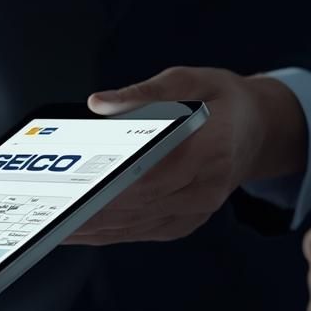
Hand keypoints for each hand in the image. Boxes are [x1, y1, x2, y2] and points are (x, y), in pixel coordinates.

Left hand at [67, 67, 307, 244]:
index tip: (77, 187)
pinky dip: (109, 232)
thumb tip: (100, 103)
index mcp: (211, 148)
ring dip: (94, 227)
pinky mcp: (186, 222)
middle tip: (52, 209)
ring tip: (54, 223)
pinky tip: (80, 228)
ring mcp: (197, 210)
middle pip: (140, 203)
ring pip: (137, 224)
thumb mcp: (189, 79)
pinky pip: (142, 231)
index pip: (154, 172)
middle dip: (93, 208)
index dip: (113, 183)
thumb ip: (143, 93)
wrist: (258, 129)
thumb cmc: (222, 101)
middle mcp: (207, 187)